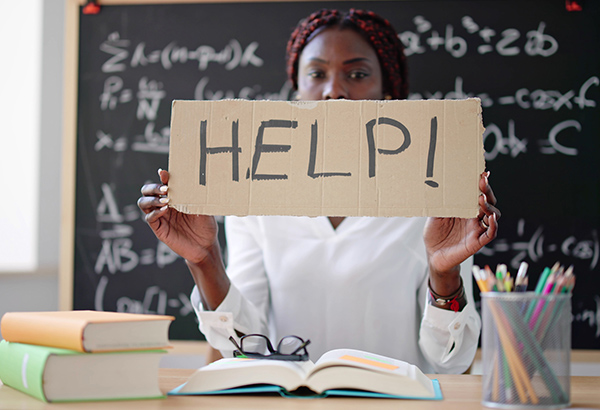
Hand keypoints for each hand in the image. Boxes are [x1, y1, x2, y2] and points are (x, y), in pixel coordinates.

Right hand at [137, 169, 218, 263]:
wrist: (206, 246)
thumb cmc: (206, 226)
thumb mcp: (203, 208)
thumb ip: (195, 196)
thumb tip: (193, 182)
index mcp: (174, 197)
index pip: (162, 183)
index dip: (162, 178)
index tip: (165, 174)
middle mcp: (164, 205)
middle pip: (147, 191)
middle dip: (153, 187)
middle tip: (165, 189)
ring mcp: (160, 217)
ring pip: (143, 203)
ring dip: (152, 199)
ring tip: (165, 200)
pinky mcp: (159, 229)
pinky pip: (149, 218)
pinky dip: (155, 212)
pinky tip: (165, 210)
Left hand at [423, 171, 499, 293]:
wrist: (433, 255)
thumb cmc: (435, 235)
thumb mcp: (434, 215)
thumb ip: (440, 204)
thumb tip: (437, 186)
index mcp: (465, 209)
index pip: (478, 194)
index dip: (481, 184)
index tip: (481, 172)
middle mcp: (474, 218)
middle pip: (489, 201)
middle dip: (487, 190)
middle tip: (482, 181)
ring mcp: (477, 229)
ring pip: (493, 215)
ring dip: (490, 206)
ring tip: (481, 199)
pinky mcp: (477, 242)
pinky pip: (490, 233)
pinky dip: (493, 225)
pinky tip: (490, 218)